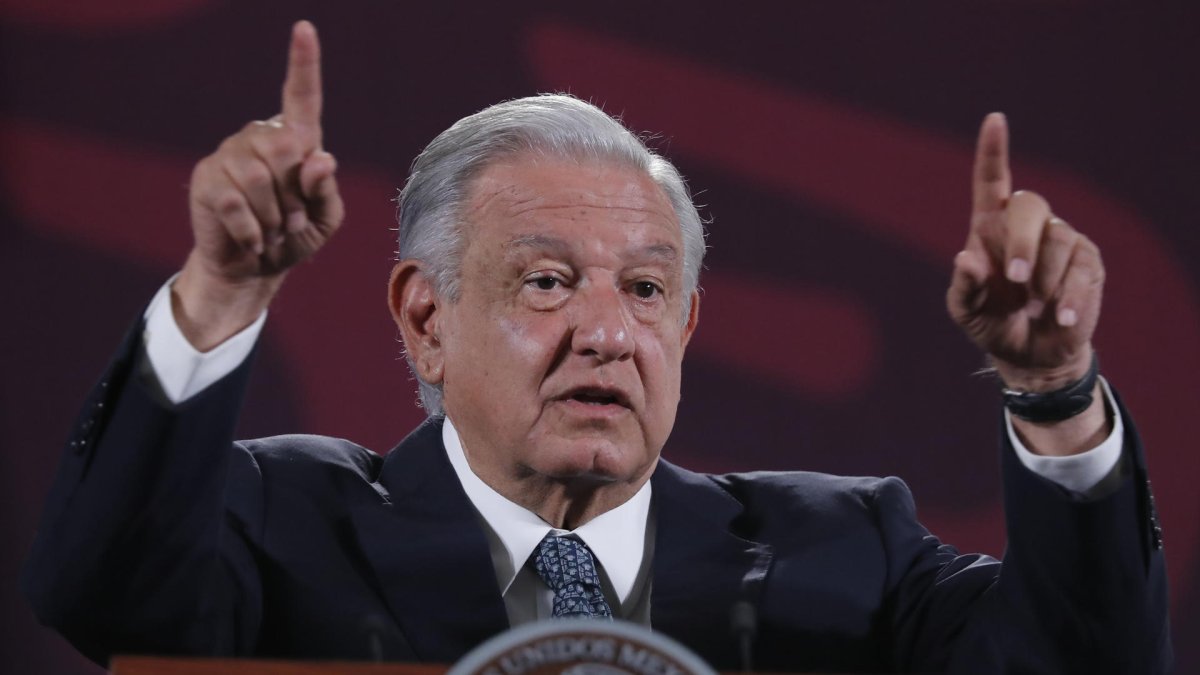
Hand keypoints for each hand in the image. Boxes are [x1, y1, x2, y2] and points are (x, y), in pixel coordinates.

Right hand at [174, 20, 344, 349]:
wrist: (255, 268)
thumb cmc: (295, 238)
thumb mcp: (325, 220)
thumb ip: (326, 191)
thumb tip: (320, 159)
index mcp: (296, 141)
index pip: (302, 96)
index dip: (304, 62)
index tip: (304, 27)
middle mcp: (260, 138)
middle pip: (286, 152)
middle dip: (296, 198)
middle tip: (292, 222)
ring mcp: (229, 155)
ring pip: (260, 179)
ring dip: (275, 218)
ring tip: (274, 231)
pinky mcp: (207, 179)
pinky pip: (236, 203)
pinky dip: (254, 232)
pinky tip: (254, 240)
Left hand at [947, 113, 1103, 392]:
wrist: (1030, 352)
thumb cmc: (990, 322)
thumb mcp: (966, 310)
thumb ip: (963, 286)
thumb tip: (962, 259)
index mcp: (989, 227)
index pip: (991, 181)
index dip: (993, 151)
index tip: (994, 119)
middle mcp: (1025, 225)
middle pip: (1029, 206)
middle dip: (1022, 243)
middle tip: (1015, 281)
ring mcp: (1061, 239)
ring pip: (1059, 240)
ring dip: (1045, 279)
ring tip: (1036, 308)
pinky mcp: (1088, 261)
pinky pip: (1082, 270)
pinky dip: (1069, 298)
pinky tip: (1061, 318)